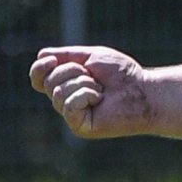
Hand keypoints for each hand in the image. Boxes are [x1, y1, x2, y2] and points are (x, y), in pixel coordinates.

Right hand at [29, 46, 152, 137]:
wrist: (143, 90)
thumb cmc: (122, 74)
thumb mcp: (91, 57)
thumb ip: (66, 55)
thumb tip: (41, 55)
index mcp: (67, 84)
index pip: (39, 79)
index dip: (38, 69)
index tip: (50, 60)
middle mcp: (66, 100)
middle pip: (48, 82)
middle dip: (72, 71)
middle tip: (95, 77)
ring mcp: (72, 114)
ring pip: (58, 92)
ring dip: (84, 83)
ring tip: (101, 90)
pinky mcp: (79, 126)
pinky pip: (69, 105)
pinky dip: (85, 95)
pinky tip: (100, 99)